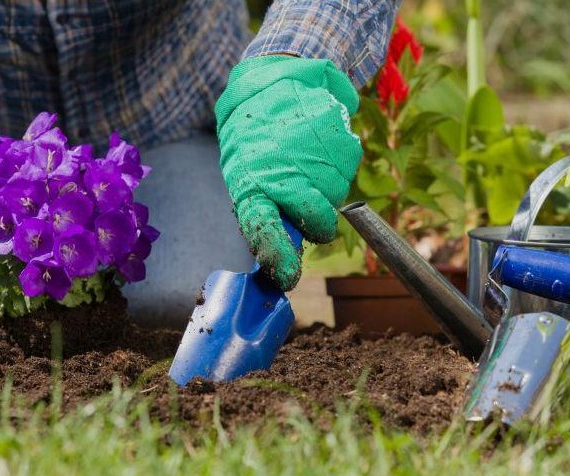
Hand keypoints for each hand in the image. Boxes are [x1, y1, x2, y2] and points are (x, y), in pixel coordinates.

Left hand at [215, 56, 361, 289]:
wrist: (271, 82)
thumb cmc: (254, 140)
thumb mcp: (246, 173)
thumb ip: (264, 208)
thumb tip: (284, 248)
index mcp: (251, 185)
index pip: (264, 229)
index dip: (278, 255)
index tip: (287, 275)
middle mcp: (285, 174)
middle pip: (318, 221)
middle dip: (319, 226)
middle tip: (311, 212)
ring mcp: (317, 159)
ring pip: (336, 198)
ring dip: (325, 190)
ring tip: (304, 161)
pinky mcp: (341, 142)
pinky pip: (347, 171)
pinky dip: (336, 167)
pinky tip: (317, 147)